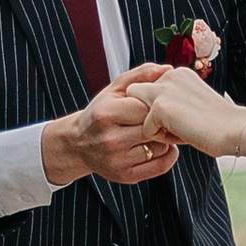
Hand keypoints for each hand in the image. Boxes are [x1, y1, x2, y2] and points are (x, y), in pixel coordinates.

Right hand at [43, 78, 184, 189]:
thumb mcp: (114, 89)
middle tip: (167, 117)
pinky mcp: (125, 176)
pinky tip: (161, 145)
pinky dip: (167, 155)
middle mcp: (110, 139)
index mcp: (106, 114)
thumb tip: (167, 69)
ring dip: (166, 139)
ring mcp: (117, 160)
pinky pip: (160, 166)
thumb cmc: (100, 113)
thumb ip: (140, 76)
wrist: (77, 144)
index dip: (158, 104)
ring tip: (159, 131)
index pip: (147, 107)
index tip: (160, 103)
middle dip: (163, 122)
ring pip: (160, 148)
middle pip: (154, 128)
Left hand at [123, 63, 241, 160]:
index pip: (151, 88)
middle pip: (136, 93)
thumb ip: (175, 101)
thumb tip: (158, 114)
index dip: (160, 108)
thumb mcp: (194, 103)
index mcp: (179, 73)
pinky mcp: (159, 106)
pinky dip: (160, 138)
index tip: (182, 119)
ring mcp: (163, 89)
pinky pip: (145, 129)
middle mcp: (169, 75)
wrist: (233, 129)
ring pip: (135, 109)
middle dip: (145, 111)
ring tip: (174, 132)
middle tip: (169, 127)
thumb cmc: (220, 124)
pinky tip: (181, 137)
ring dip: (149, 123)